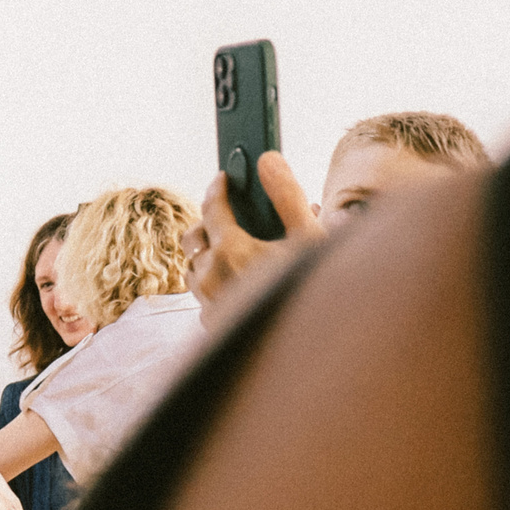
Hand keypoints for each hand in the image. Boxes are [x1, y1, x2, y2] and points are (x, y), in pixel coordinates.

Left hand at [188, 150, 323, 318]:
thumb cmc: (316, 292)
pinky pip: (203, 296)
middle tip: (228, 217)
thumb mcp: (309, 239)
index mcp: (230, 251)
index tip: (223, 179)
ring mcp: (209, 303)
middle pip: (194, 238)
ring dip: (208, 256)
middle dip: (208, 224)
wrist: (314, 348)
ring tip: (234, 250)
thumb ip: (287, 197)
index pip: (212, 207)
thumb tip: (269, 161)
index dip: (218, 188)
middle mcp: (211, 277)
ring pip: (194, 269)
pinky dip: (216, 283)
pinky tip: (240, 282)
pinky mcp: (213, 325)